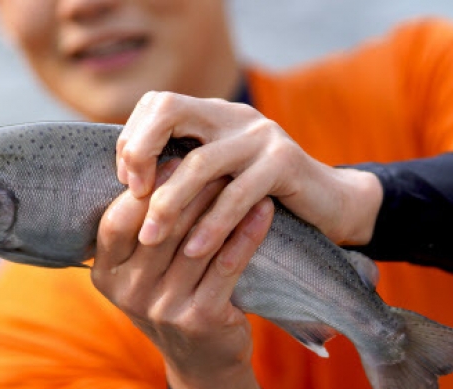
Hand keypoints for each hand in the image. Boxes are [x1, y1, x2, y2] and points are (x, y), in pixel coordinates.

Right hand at [91, 160, 272, 388]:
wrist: (201, 359)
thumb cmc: (171, 296)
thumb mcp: (143, 268)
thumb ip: (142, 228)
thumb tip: (159, 159)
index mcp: (106, 274)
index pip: (117, 220)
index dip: (146, 188)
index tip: (175, 158)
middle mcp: (129, 293)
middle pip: (161, 226)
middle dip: (191, 187)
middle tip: (217, 156)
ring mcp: (162, 308)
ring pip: (197, 241)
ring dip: (224, 203)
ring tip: (243, 174)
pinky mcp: (200, 318)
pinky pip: (227, 264)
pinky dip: (247, 233)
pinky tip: (263, 209)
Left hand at [116, 91, 382, 250]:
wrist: (328, 203)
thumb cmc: (258, 199)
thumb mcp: (215, 178)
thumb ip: (180, 170)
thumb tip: (125, 188)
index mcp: (212, 114)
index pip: (159, 103)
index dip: (134, 138)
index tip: (127, 182)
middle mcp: (234, 116)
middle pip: (171, 109)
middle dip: (141, 152)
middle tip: (133, 197)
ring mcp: (261, 136)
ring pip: (201, 162)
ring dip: (170, 203)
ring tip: (151, 239)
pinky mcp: (284, 163)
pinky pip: (238, 195)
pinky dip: (212, 225)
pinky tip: (194, 250)